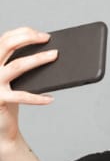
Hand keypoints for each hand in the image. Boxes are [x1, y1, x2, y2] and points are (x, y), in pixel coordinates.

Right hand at [0, 27, 55, 147]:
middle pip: (7, 45)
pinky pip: (21, 96)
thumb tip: (48, 54)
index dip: (24, 33)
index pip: (5, 39)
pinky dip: (38, 98)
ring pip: (17, 66)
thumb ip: (21, 67)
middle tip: (47, 39)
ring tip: (54, 56)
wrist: (1, 127)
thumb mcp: (15, 80)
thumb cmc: (10, 101)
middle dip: (28, 38)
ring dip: (38, 59)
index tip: (43, 35)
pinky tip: (50, 99)